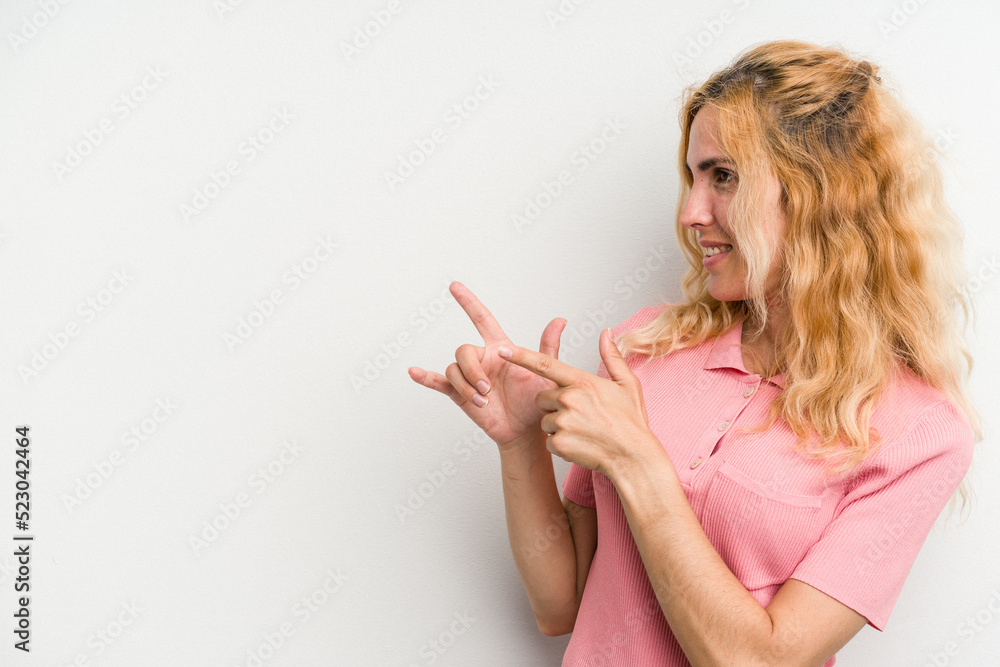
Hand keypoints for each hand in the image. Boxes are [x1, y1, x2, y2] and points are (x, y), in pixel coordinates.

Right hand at [408, 281, 566, 448]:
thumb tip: (560, 320)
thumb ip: (547, 347)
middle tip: (487, 390)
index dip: (468, 302)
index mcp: (500, 349)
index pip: (482, 319)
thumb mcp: (545, 373)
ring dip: (465, 385)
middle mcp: (482, 359)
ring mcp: (469, 377)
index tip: (455, 286)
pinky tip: (415, 372)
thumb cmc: (536, 401)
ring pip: (454, 369)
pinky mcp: (460, 394)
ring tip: (482, 401)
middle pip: (463, 350)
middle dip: (473, 371)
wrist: (527, 431)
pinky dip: (425, 377)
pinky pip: (439, 381)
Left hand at [496, 327, 661, 477]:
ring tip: (583, 431)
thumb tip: (606, 332)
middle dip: (554, 406)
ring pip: (545, 420)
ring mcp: (562, 422)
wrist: (633, 457)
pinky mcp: (558, 443)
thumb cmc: (631, 422)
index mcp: (581, 382)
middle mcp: (569, 399)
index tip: (503, 350)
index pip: (545, 364)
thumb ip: (612, 356)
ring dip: (557, 426)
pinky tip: (580, 444)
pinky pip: (548, 441)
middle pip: (542, 398)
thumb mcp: (627, 384)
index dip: (521, 356)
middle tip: (579, 415)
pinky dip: (560, 445)